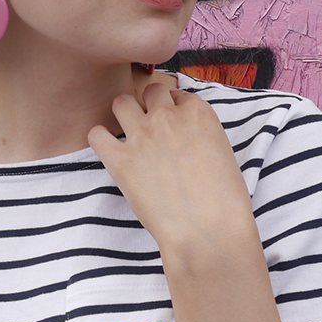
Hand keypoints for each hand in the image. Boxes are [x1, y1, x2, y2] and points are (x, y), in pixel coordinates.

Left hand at [88, 82, 255, 260]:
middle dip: (150, 104)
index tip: (173, 124)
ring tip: (128, 132)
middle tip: (151, 125)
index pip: (178, 95)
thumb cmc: (224, 201)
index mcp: (198, 113)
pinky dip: (100, 139)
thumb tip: (189, 141)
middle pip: (150, 92)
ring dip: (123, 113)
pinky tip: (110, 151)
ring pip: (121, 102)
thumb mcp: (224, 154)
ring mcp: (141, 136)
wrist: (208, 229)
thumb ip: (204, 136)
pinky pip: (97, 135)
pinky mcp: (120, 160)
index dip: (174, 108)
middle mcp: (167, 117)